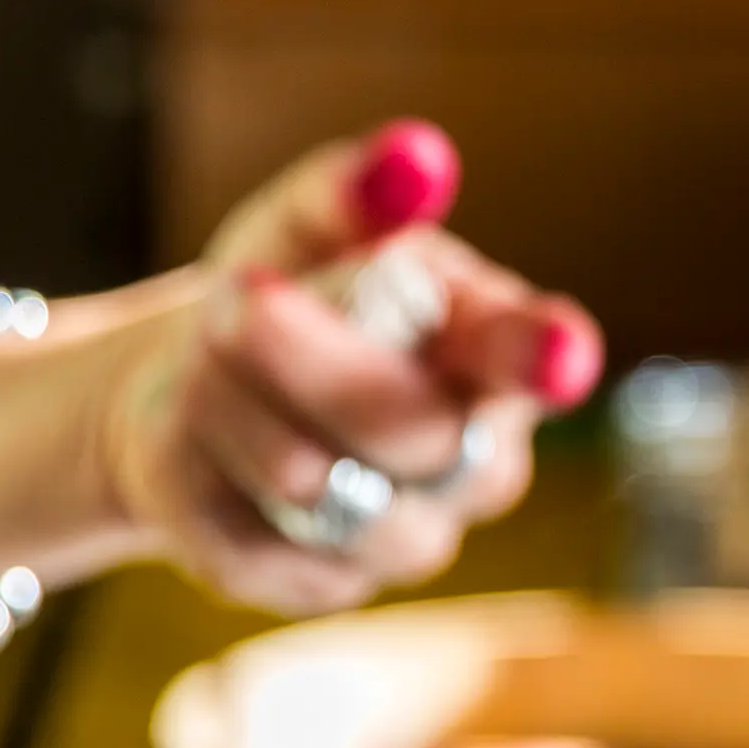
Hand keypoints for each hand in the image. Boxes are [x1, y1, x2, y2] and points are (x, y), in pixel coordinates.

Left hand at [102, 119, 603, 615]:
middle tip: (238, 296)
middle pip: (409, 428)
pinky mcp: (319, 586)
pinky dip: (200, 470)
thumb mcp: (306, 228)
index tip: (554, 353)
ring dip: (237, 410)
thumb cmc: (288, 294)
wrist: (194, 386)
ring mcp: (404, 536)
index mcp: (493, 356)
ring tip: (198, 356)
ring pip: (320, 489)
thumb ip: (353, 195)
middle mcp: (474, 461)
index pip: (534, 361)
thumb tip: (411, 161)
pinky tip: (193, 431)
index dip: (543, 358)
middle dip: (310, 356)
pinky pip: (248, 540)